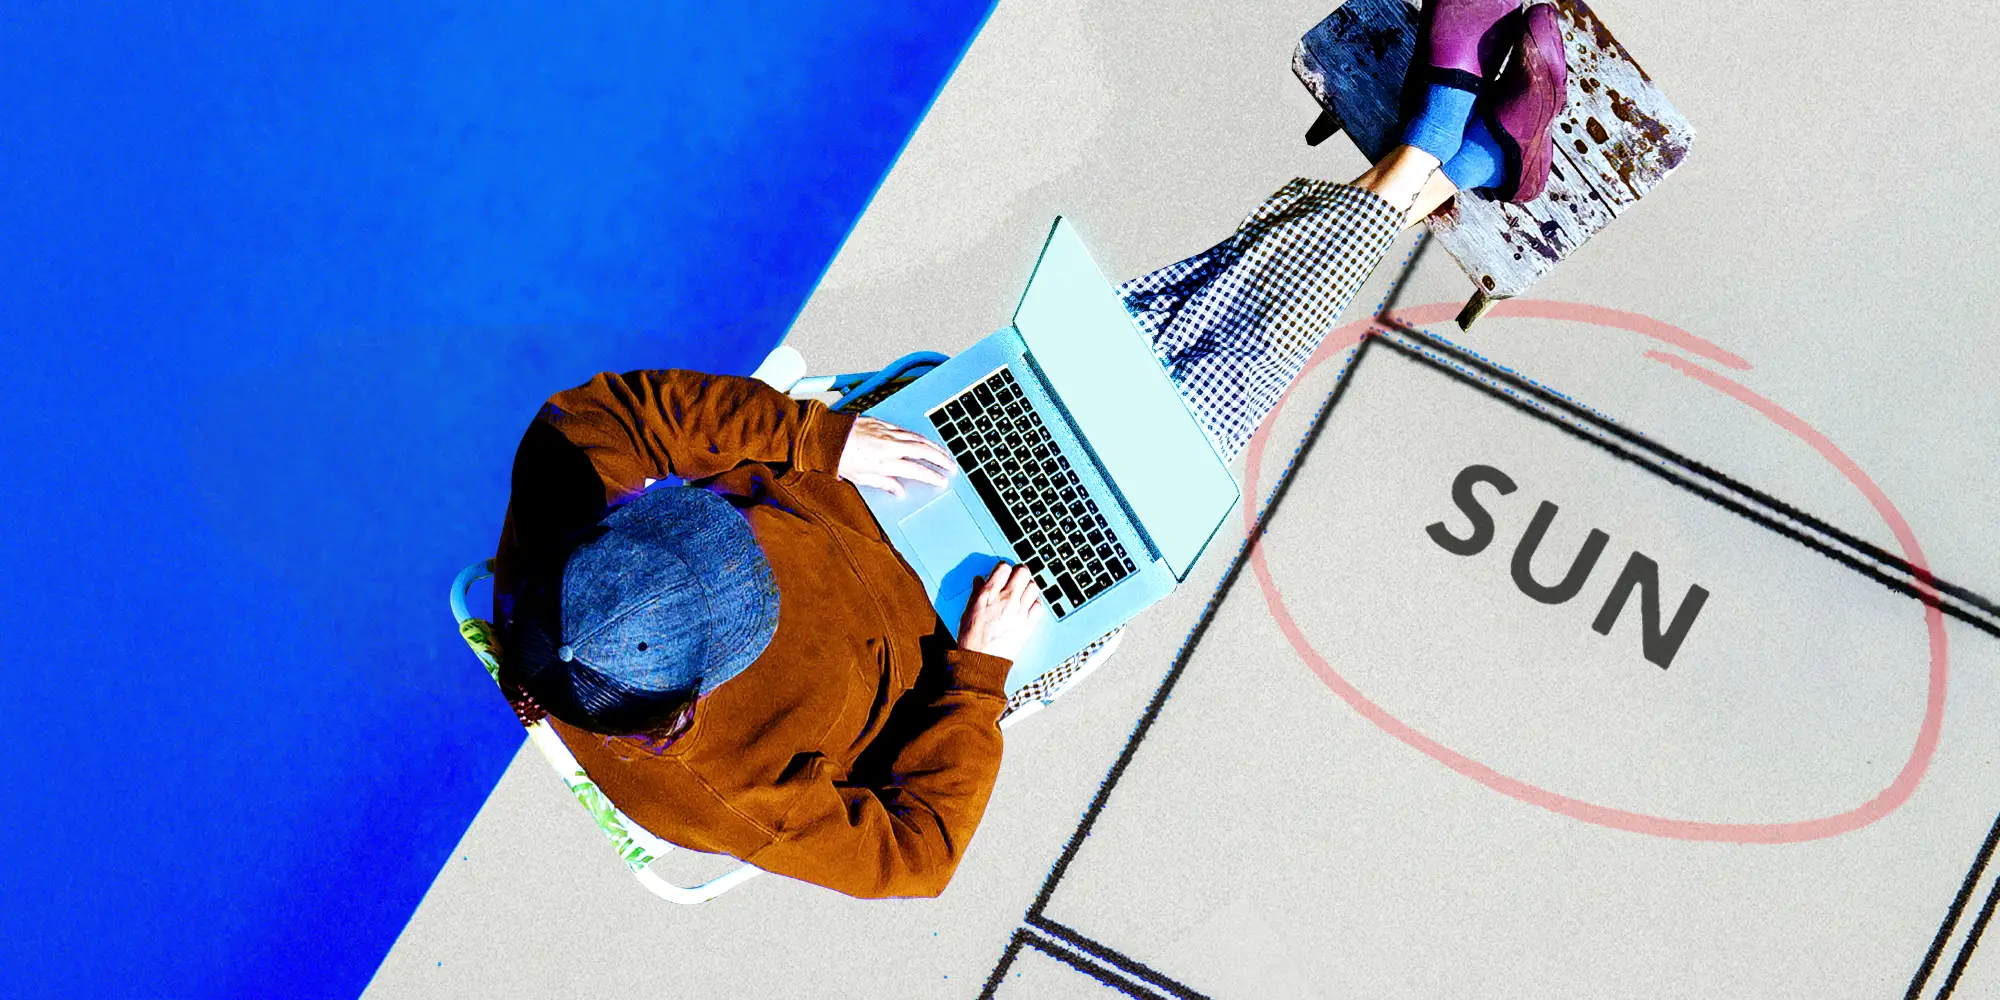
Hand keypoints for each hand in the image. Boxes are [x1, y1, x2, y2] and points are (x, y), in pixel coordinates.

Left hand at [837, 416, 954, 496]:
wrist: (827, 437)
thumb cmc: (841, 458)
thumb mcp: (862, 477)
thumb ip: (884, 482)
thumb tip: (898, 489)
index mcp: (885, 462)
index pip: (916, 470)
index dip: (932, 476)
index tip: (942, 480)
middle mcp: (890, 446)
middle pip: (923, 451)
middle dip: (940, 459)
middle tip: (951, 465)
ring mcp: (888, 433)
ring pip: (918, 438)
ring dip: (934, 446)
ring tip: (944, 453)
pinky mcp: (883, 424)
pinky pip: (907, 430)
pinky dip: (919, 436)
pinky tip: (925, 439)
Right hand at [957, 562, 1045, 661]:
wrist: (982, 660)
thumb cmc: (973, 638)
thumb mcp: (968, 610)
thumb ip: (976, 593)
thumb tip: (980, 581)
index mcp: (990, 594)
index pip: (1004, 567)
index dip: (1003, 568)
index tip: (1003, 573)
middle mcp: (1008, 599)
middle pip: (1023, 572)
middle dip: (1020, 572)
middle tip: (1016, 578)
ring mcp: (1020, 611)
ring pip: (1034, 587)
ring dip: (1029, 587)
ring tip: (1023, 591)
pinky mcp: (1029, 624)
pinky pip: (1039, 606)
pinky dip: (1035, 603)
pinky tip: (1028, 606)